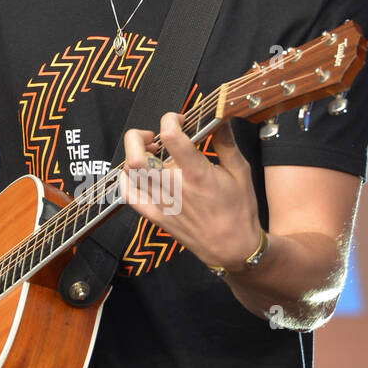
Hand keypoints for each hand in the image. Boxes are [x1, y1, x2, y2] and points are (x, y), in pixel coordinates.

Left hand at [119, 113, 262, 270]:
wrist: (233, 248)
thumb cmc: (239, 212)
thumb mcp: (241, 172)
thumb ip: (226, 143)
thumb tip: (220, 119)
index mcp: (197, 174)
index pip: (171, 136)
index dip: (170, 120)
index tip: (178, 120)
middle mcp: (175, 187)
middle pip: (137, 156)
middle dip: (138, 137)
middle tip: (152, 136)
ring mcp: (162, 203)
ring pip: (130, 173)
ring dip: (134, 155)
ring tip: (149, 154)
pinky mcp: (156, 216)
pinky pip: (130, 196)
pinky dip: (127, 179)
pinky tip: (137, 173)